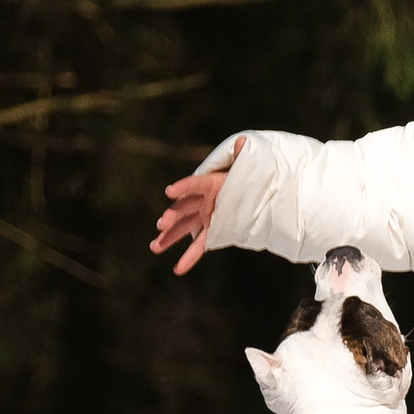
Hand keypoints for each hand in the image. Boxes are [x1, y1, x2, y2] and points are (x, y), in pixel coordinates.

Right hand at [150, 136, 242, 274]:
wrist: (259, 193)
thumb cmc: (250, 178)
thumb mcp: (248, 166)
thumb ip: (243, 156)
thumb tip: (244, 142)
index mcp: (210, 184)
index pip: (195, 184)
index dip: (183, 187)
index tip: (170, 191)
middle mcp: (204, 201)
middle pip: (184, 209)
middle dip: (172, 217)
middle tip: (161, 225)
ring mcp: (205, 218)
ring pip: (184, 229)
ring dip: (169, 238)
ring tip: (154, 247)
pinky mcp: (212, 232)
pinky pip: (198, 247)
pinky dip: (189, 258)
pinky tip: (177, 270)